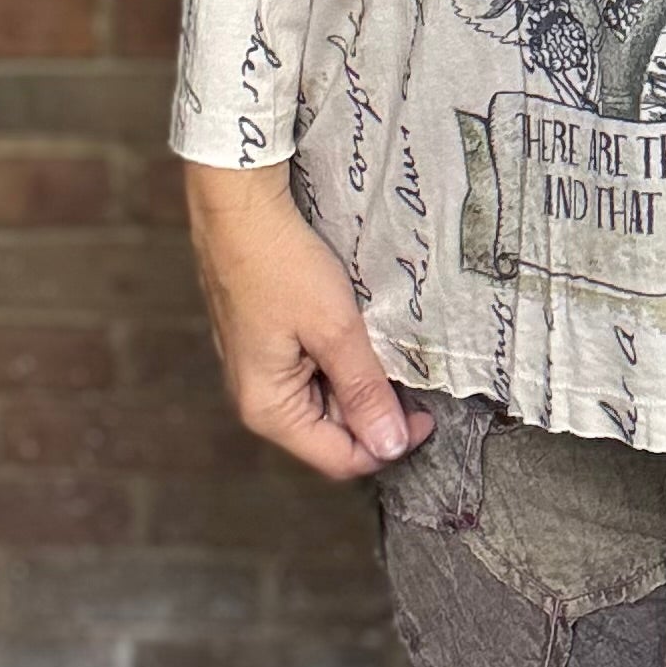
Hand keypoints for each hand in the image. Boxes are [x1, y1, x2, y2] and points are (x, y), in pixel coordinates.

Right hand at [184, 160, 434, 482]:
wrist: (238, 207)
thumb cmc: (282, 265)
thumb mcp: (335, 328)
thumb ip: (364, 391)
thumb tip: (390, 447)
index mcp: (268, 409)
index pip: (340, 459)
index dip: (389, 443)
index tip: (427, 413)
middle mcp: (257, 400)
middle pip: (332, 432)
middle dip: (375, 410)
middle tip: (412, 372)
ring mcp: (260, 372)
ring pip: (325, 400)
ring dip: (360, 382)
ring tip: (386, 346)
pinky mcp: (266, 344)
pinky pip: (312, 371)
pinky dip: (341, 361)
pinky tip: (360, 332)